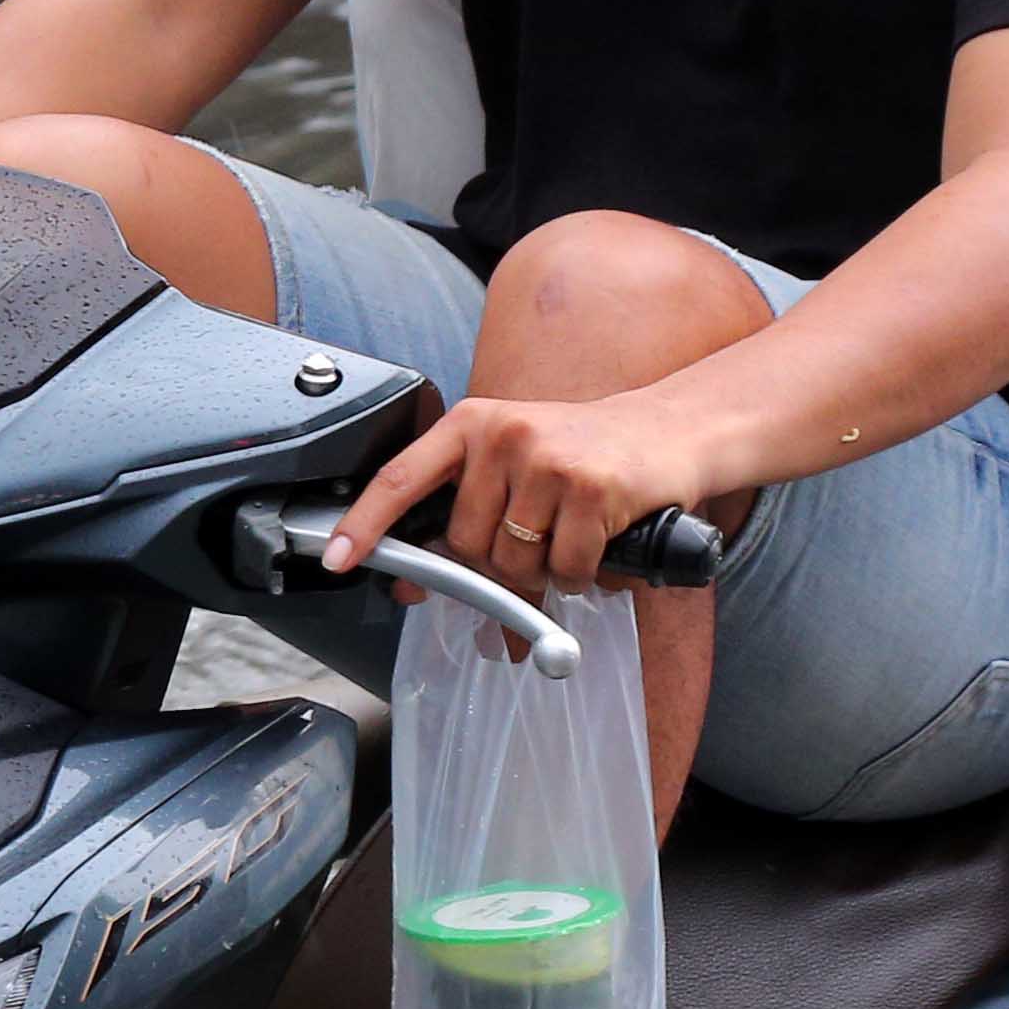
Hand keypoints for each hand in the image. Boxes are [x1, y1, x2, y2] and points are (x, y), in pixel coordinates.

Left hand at [329, 386, 718, 597]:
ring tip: (570, 537)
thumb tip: (415, 584)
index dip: (365, 524)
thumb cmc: (584, 454)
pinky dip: (582, 574)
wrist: (669, 432)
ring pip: (514, 562)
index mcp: (469, 424)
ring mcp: (546, 458)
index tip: (338, 559)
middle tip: (534, 546)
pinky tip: (598, 543)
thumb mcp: (513, 462)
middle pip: (465, 543)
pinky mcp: (590, 486)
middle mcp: (502, 434)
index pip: (400, 479)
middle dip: (496, 564)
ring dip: (543, 571)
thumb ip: (465, 510)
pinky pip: (565, 568)